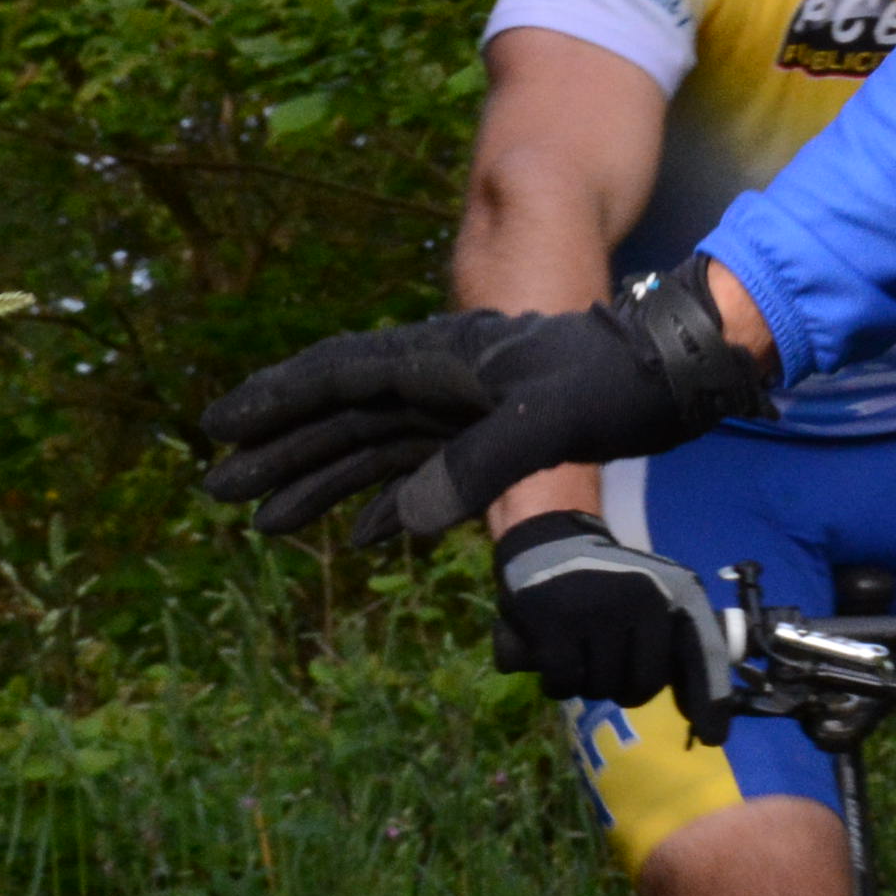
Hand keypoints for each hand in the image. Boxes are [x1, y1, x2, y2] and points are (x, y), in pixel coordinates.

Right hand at [199, 272, 769, 546]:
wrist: (680, 372)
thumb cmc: (620, 382)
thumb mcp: (552, 418)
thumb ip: (475, 466)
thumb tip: (399, 526)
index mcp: (445, 357)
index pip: (340, 376)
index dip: (276, 402)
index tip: (219, 428)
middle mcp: (443, 377)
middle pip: (343, 413)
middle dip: (280, 450)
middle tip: (216, 490)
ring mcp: (466, 406)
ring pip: (376, 443)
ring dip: (320, 480)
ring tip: (262, 522)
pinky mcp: (494, 434)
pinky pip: (421, 468)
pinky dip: (386, 502)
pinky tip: (358, 538)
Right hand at [491, 514, 736, 735]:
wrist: (551, 544)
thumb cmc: (613, 583)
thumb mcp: (658, 598)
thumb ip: (679, 644)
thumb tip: (707, 715)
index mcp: (679, 593)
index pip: (705, 654)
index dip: (710, 699)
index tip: (713, 737)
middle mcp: (646, 600)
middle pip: (645, 685)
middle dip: (627, 690)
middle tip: (612, 669)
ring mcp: (599, 610)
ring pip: (603, 688)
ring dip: (591, 685)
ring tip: (584, 654)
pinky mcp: (555, 623)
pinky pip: (565, 684)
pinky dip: (559, 685)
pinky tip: (557, 663)